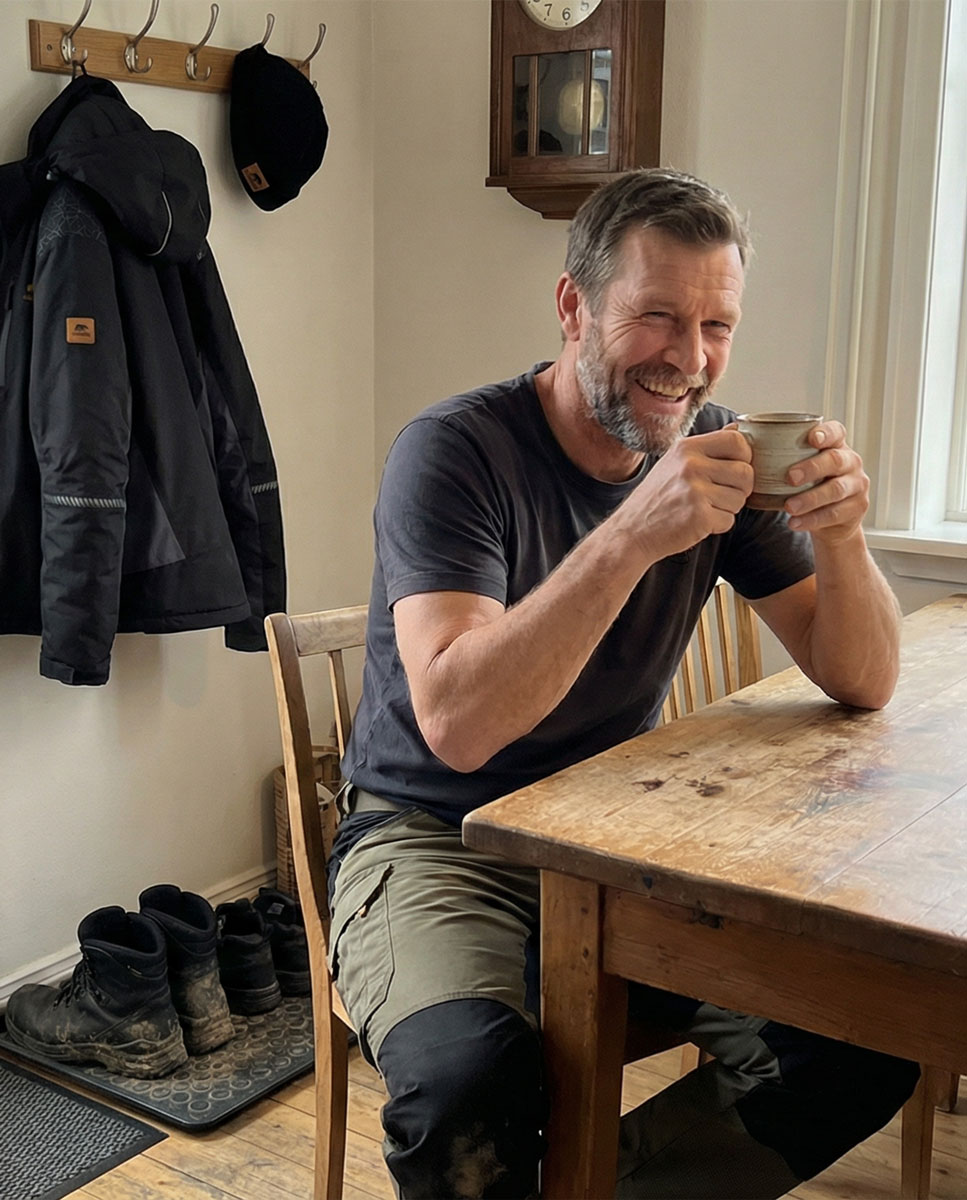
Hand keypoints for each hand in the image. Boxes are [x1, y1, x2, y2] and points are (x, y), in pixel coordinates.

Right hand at [622, 428, 753, 559]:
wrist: (631, 532)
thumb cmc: (654, 499)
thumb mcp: (674, 462)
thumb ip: (707, 446)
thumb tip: (736, 430)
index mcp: (687, 448)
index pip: (737, 442)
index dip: (744, 457)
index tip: (734, 469)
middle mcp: (691, 466)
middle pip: (745, 472)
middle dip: (740, 488)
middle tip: (720, 496)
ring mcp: (695, 491)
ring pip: (740, 499)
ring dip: (728, 509)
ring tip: (704, 509)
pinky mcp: (699, 516)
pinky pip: (729, 520)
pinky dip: (717, 526)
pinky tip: (698, 522)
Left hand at [782, 421, 869, 544]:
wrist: (833, 521)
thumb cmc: (808, 486)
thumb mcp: (799, 468)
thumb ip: (778, 454)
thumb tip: (735, 435)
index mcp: (836, 446)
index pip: (836, 432)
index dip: (826, 433)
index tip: (811, 438)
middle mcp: (850, 462)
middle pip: (835, 460)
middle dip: (812, 468)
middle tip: (789, 477)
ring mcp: (856, 485)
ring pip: (836, 490)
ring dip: (810, 498)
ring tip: (789, 507)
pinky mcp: (856, 509)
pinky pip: (835, 514)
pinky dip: (812, 519)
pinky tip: (794, 523)